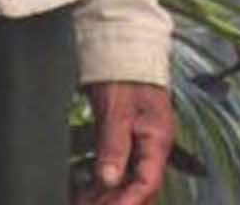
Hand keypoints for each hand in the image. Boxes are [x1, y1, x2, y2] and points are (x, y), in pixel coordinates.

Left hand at [76, 81, 171, 203]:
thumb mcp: (117, 112)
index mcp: (157, 139)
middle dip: (114, 201)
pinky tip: (82, 189)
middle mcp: (152, 145)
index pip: (147, 182)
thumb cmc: (125, 75)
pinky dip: (100, 181)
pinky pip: (116, 168)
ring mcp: (139, 142)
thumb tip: (109, 179)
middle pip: (136, 186)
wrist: (124, 50)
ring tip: (81, 201)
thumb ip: (114, 146)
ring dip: (105, 195)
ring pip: (125, 180)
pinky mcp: (125, 138)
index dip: (128, 202)